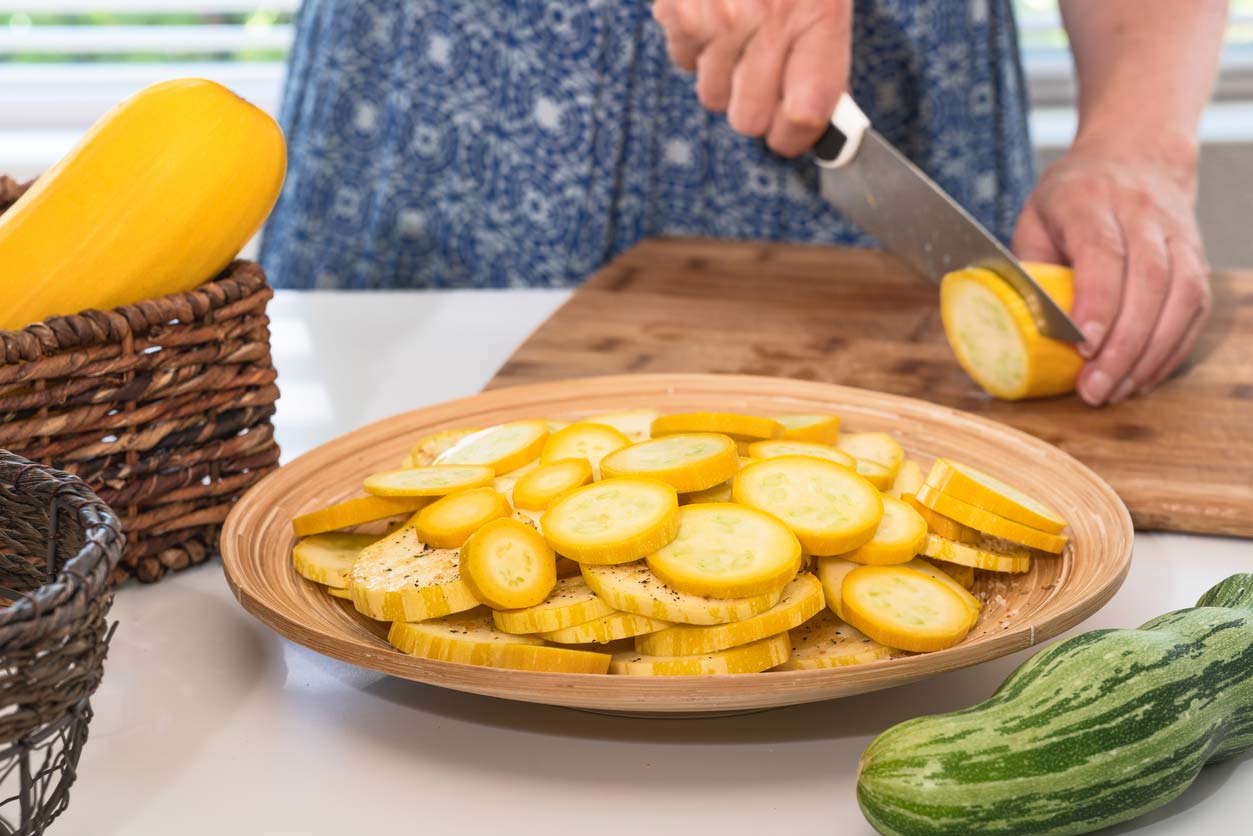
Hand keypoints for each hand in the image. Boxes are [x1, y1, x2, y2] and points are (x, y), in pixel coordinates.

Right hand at [652, 0, 851, 156]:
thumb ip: (820, 48)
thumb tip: (812, 112)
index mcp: (817, 12)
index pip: (806, 111)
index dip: (796, 137)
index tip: (792, 138)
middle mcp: (766, 21)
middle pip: (749, 119)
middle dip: (752, 109)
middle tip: (759, 83)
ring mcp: (717, 18)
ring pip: (711, 95)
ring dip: (721, 75)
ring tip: (734, 31)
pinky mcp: (679, 10)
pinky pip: (681, 60)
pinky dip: (691, 45)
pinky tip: (708, 11)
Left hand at [1012, 142, 1210, 405]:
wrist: (1135, 155)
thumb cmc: (1071, 197)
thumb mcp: (1033, 219)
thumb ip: (1026, 268)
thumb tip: (1008, 328)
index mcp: (1090, 199)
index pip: (1102, 253)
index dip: (1097, 303)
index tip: (1082, 347)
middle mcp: (1143, 213)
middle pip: (1147, 281)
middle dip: (1123, 344)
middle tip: (1094, 389)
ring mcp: (1178, 234)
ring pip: (1181, 296)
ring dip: (1150, 354)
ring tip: (1116, 392)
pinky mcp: (1198, 257)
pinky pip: (1196, 308)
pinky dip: (1172, 349)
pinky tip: (1143, 377)